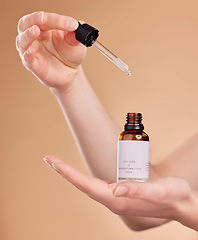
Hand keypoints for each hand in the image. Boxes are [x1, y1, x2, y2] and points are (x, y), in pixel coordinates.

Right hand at [16, 11, 86, 90]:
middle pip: (27, 23)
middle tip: (42, 17)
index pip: (47, 19)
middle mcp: (36, 38)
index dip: (58, 20)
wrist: (70, 73)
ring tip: (35, 30)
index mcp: (46, 28)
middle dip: (33, 19)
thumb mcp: (76, 44)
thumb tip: (75, 29)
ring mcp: (33, 51)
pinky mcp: (34, 66)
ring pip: (22, 41)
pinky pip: (27, 59)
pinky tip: (31, 50)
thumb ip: (75, 36)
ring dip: (28, 35)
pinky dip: (28, 54)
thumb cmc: (70, 55)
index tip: (72, 24)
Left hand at [43, 155, 197, 230]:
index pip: (86, 185)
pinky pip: (98, 185)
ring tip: (60, 165)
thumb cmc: (172, 196)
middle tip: (50, 159)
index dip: (68, 173)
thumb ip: (137, 190)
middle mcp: (113, 199)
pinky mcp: (122, 192)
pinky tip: (81, 175)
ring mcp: (116, 197)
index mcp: (117, 199)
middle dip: (65, 172)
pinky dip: (85, 178)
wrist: (182, 203)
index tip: (53, 162)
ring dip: (73, 175)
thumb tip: (114, 189)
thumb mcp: (158, 191)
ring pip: (89, 185)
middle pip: (83, 185)